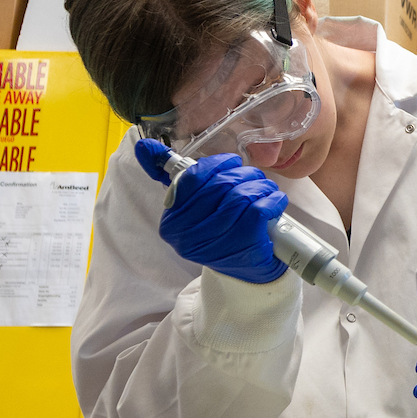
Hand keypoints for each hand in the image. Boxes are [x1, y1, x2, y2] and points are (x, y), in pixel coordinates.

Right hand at [133, 138, 287, 283]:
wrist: (247, 273)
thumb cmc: (222, 231)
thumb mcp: (194, 206)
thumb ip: (173, 176)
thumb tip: (143, 144)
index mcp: (173, 222)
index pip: (191, 177)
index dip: (217, 164)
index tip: (231, 164)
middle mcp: (188, 236)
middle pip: (221, 184)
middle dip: (243, 175)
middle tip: (253, 181)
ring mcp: (216, 244)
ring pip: (242, 195)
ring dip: (261, 187)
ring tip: (265, 192)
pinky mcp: (246, 247)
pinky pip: (260, 209)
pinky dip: (272, 200)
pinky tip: (273, 204)